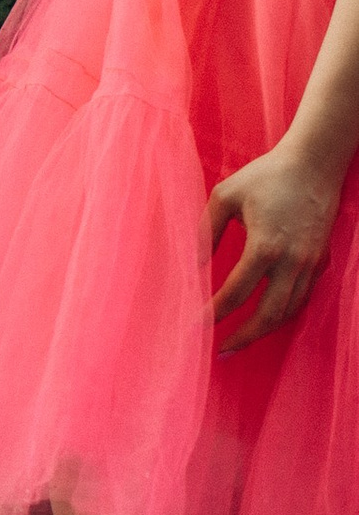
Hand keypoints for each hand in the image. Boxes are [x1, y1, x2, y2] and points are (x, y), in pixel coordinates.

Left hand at [206, 147, 344, 349]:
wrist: (315, 163)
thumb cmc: (266, 175)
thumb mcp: (225, 196)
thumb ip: (206, 231)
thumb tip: (193, 265)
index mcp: (265, 246)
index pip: (236, 292)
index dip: (214, 312)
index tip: (195, 324)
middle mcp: (292, 261)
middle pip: (268, 315)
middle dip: (244, 337)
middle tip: (221, 352)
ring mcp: (310, 263)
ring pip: (289, 311)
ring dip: (264, 330)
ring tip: (240, 341)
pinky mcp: (320, 261)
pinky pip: (302, 298)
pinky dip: (283, 313)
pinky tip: (265, 318)